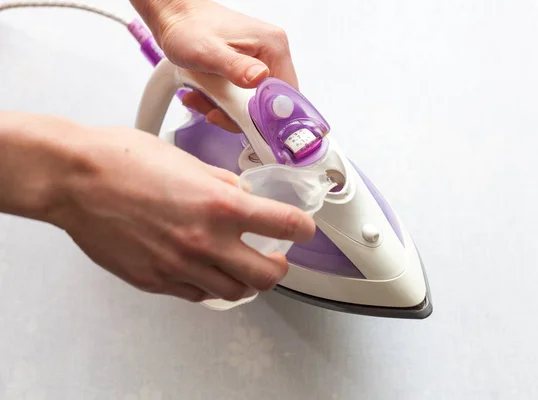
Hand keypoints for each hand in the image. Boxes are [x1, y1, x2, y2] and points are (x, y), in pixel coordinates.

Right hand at [51, 124, 314, 302]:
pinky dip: (210, 285)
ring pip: (233, 292)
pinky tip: (206, 271)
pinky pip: (196, 294)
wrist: (74, 179)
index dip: (303, 228)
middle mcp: (204, 241)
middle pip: (267, 276)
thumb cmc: (122, 161)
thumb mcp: (186, 159)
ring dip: (247, 281)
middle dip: (280, 267)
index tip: (304, 229)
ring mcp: (180, 266)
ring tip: (243, 267)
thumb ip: (221, 185)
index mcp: (219, 205)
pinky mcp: (155, 281)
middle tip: (277, 257)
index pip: (284, 225)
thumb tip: (242, 197)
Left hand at [131, 0, 296, 131]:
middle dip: (241, 114)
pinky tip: (204, 96)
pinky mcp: (247, 68)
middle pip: (270, 102)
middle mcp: (272, 54)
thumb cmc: (188, 27)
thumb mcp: (208, 52)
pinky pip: (243, 96)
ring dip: (228, 110)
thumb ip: (235, 67)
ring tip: (203, 101)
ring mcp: (260, 61)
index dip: (270, 115)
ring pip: (255, 102)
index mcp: (273, 46)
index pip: (287, 94)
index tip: (246, 122)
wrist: (174, 16)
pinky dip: (224, 102)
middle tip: (215, 113)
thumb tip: (259, 78)